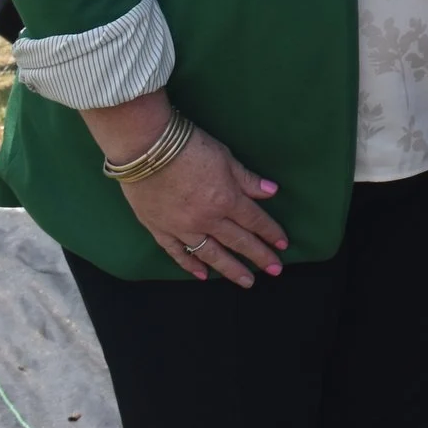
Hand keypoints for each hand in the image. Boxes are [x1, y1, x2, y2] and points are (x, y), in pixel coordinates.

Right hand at [115, 125, 289, 287]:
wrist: (144, 147)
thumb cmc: (189, 145)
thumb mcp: (225, 157)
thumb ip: (247, 179)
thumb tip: (272, 192)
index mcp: (226, 199)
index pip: (255, 221)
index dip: (271, 233)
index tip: (283, 245)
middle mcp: (207, 219)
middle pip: (239, 241)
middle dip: (259, 257)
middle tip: (276, 270)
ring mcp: (182, 228)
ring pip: (211, 254)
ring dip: (231, 269)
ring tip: (247, 282)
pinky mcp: (159, 230)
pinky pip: (178, 253)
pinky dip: (191, 266)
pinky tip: (203, 275)